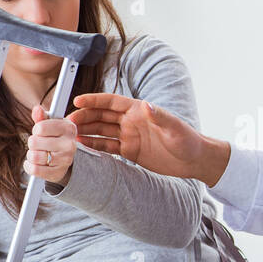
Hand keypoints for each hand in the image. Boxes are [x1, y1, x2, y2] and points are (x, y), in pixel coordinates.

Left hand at [24, 104, 77, 186]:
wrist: (65, 160)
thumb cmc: (55, 138)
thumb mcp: (50, 125)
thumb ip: (42, 117)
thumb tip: (37, 109)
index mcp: (69, 128)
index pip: (40, 128)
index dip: (36, 130)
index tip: (41, 133)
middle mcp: (70, 144)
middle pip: (34, 142)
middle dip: (33, 143)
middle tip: (40, 144)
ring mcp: (65, 160)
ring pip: (34, 156)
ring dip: (31, 155)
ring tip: (38, 153)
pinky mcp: (57, 173)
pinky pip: (34, 170)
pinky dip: (29, 166)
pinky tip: (34, 163)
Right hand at [70, 93, 223, 183]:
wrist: (194, 160)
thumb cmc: (188, 140)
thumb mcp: (174, 128)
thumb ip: (160, 117)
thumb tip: (146, 105)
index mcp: (139, 110)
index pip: (111, 101)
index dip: (94, 100)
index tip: (78, 100)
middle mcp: (131, 121)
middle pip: (102, 116)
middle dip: (84, 117)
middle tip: (68, 122)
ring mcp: (130, 136)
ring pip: (101, 131)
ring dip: (86, 131)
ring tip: (69, 134)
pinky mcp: (130, 151)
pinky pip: (108, 146)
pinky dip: (95, 146)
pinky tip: (82, 147)